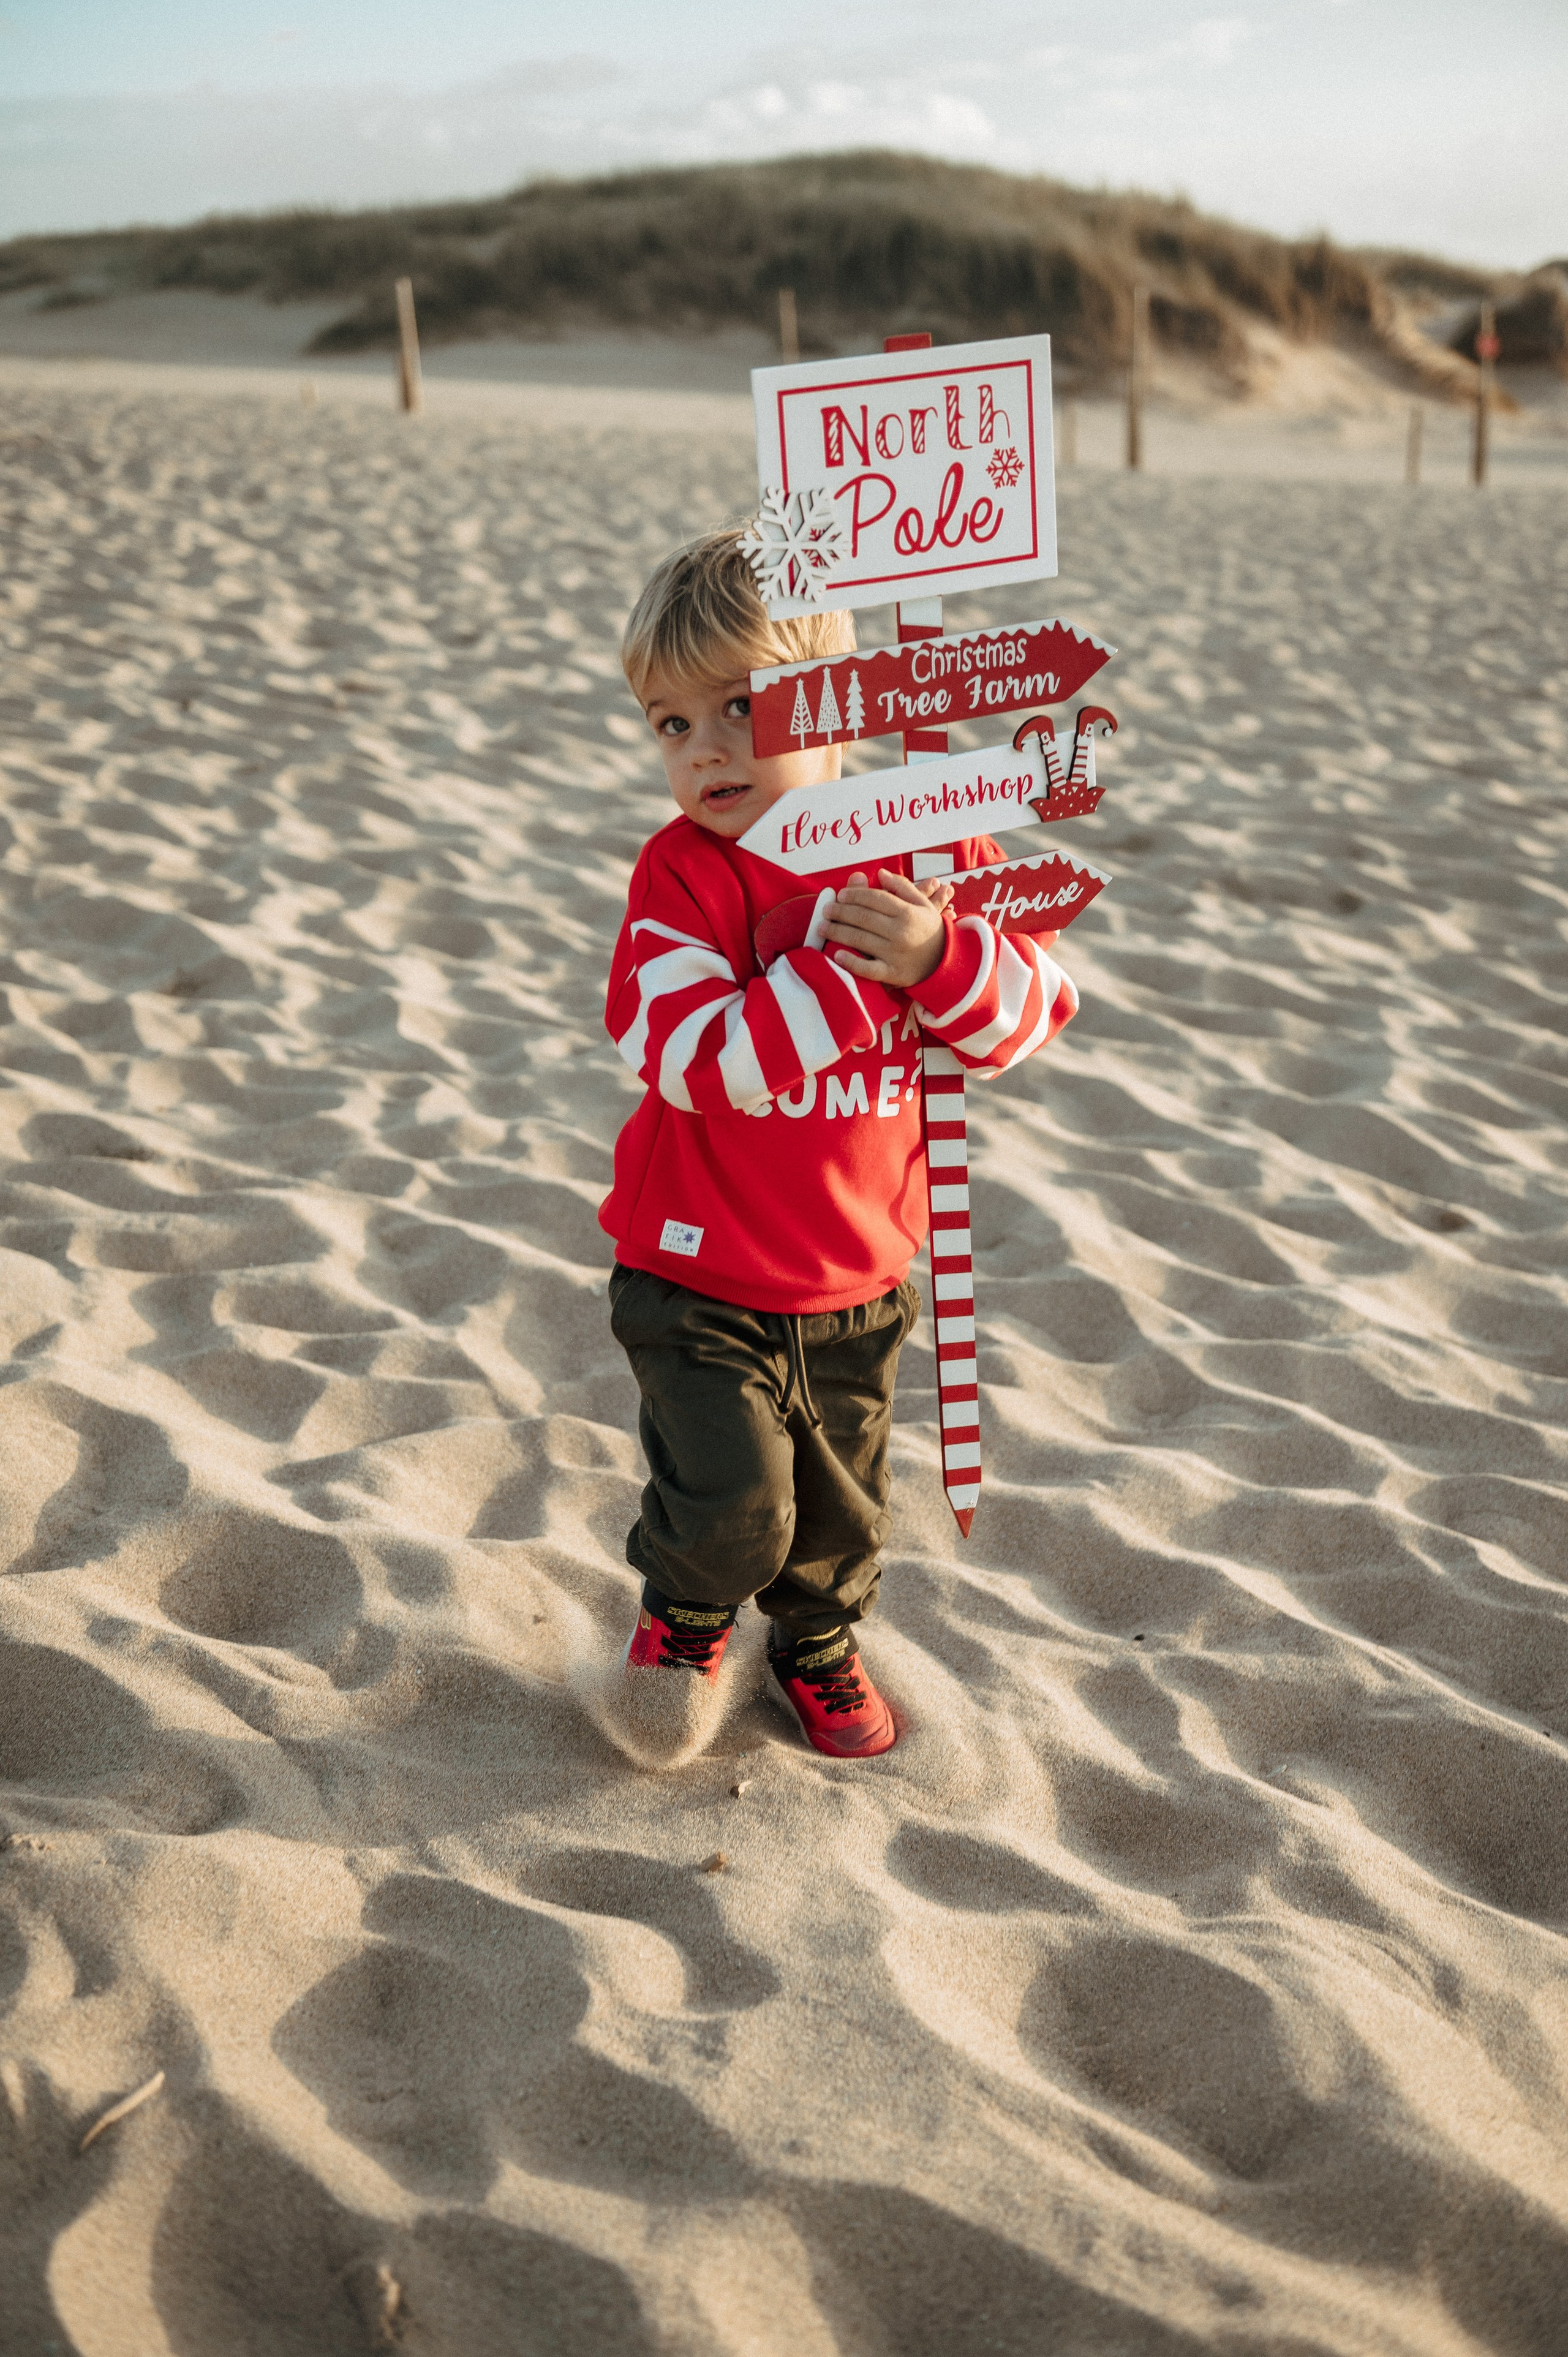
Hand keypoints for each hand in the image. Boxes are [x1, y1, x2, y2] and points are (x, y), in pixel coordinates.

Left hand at [821, 869, 950, 987]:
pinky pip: (868, 969)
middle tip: (825, 910)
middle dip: (840, 912)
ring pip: (860, 940)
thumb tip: (880, 873)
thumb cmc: (930, 929)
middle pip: (863, 918)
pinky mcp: (893, 973)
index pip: (874, 898)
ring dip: (837, 932)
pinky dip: (851, 962)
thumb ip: (902, 887)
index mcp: (908, 912)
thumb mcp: (922, 904)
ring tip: (822, 927)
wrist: (947, 962)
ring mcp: (896, 954)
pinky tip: (836, 954)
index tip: (840, 894)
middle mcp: (901, 932)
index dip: (854, 895)